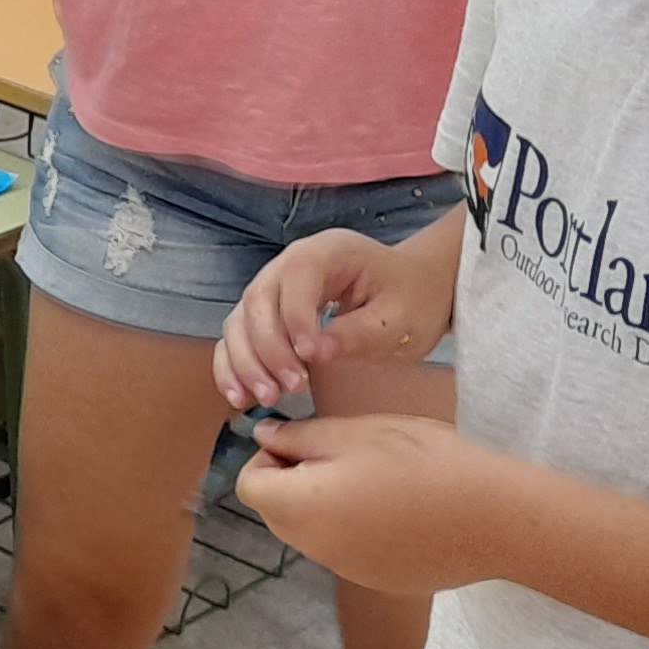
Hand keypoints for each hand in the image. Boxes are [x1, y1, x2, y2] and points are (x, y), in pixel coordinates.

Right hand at [211, 226, 446, 410]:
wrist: (417, 291)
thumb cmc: (413, 299)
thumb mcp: (400, 319)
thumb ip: (357, 333)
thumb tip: (316, 353)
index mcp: (330, 251)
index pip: (297, 275)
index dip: (295, 317)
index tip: (310, 357)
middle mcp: (293, 262)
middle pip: (259, 299)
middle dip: (267, 348)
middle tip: (290, 388)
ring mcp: (276, 286)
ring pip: (240, 319)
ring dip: (246, 361)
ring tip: (267, 397)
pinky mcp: (269, 313)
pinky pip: (238, 336)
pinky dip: (232, 365)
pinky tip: (239, 395)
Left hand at [232, 412, 521, 601]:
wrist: (493, 518)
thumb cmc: (423, 462)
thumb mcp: (356, 433)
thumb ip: (300, 437)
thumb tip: (264, 436)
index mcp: (299, 508)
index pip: (249, 485)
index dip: (269, 457)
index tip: (309, 441)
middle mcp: (313, 548)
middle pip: (277, 511)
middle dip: (295, 481)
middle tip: (345, 454)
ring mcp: (346, 570)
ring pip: (313, 532)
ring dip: (326, 504)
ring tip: (377, 478)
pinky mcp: (377, 580)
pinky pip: (347, 550)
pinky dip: (357, 529)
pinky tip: (400, 509)